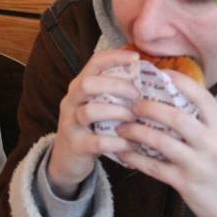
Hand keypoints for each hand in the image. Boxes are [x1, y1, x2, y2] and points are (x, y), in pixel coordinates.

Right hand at [47, 48, 140, 197]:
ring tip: (135, 119)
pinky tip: (132, 143)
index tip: (136, 58)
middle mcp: (71, 101)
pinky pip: (97, 142)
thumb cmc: (92, 127)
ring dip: (117, 113)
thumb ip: (116, 91)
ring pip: (89, 111)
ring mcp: (70, 123)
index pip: (94, 63)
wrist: (67, 159)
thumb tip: (149, 73)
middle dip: (116, 85)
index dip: (114, 57)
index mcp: (80, 86)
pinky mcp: (76, 146)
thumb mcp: (99, 104)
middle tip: (137, 94)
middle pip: (87, 84)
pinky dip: (117, 142)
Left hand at [115, 73, 216, 216]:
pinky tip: (123, 152)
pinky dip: (135, 158)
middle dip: (150, 108)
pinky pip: (154, 167)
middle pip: (176, 118)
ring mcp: (198, 164)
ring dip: (137, 132)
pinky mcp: (185, 183)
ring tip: (122, 127)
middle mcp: (211, 143)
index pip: (202, 97)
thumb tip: (171, 91)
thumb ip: (201, 118)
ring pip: (161, 142)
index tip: (160, 72)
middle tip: (133, 103)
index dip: (180, 82)